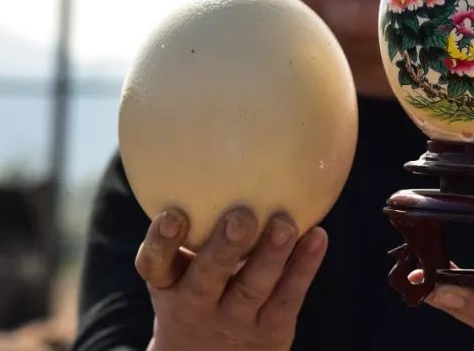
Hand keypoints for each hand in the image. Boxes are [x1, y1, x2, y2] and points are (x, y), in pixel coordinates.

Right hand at [134, 207, 326, 350]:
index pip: (155, 265)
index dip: (161, 242)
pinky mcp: (269, 332)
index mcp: (169, 285)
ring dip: (271, 255)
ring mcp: (234, 321)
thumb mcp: (179, 268)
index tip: (173, 214)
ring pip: (252, 288)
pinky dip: (304, 267)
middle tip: (242, 216)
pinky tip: (318, 236)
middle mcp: (196, 305)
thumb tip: (208, 140)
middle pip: (207, 278)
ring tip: (286, 223)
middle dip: (224, 248)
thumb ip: (190, 220)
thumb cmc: (196, 290)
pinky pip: (289, 297)